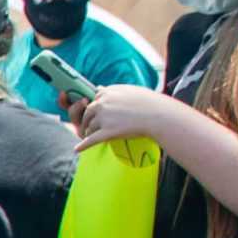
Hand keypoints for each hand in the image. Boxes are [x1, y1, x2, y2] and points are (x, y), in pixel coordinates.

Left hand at [73, 84, 193, 152]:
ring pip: (89, 127)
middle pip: (88, 114)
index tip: (98, 114)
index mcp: (108, 92)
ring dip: (89, 133)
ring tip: (93, 137)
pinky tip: (77, 150)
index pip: (93, 100)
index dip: (95, 109)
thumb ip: (112, 90)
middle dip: (88, 121)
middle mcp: (102, 103)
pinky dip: (83, 146)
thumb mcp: (130, 90)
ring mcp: (104, 118)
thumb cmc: (149, 103)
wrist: (160, 116)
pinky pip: (90, 140)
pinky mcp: (107, 132)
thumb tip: (98, 88)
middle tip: (89, 128)